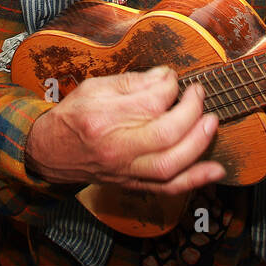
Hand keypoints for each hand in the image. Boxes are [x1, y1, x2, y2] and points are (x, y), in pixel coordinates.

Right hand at [25, 66, 223, 193]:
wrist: (50, 152)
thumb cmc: (73, 116)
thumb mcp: (95, 87)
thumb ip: (132, 82)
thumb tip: (165, 77)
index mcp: (103, 117)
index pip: (150, 101)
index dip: (170, 85)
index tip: (173, 78)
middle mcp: (116, 148)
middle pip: (165, 134)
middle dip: (191, 110)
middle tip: (198, 94)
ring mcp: (126, 170)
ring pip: (170, 164)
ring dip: (198, 143)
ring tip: (211, 121)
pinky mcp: (133, 184)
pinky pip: (168, 188)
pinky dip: (195, 180)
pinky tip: (215, 169)